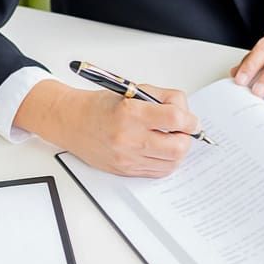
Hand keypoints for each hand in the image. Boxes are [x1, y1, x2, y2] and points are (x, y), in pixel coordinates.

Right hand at [14, 79, 200, 177]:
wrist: (72, 122)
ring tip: (170, 139)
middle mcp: (128, 138)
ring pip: (171, 163)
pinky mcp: (125, 170)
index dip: (190, 120)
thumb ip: (163, 99)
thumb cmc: (100, 106)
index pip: (175, 119)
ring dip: (177, 151)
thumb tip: (187, 114)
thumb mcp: (132, 91)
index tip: (191, 120)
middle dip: (186, 138)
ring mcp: (127, 158)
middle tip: (183, 130)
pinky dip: (166, 162)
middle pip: (178, 147)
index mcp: (130, 113)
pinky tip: (160, 149)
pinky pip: (158, 172)